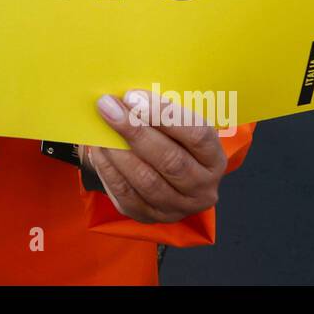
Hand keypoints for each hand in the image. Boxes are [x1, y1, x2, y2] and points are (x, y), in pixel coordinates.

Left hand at [80, 89, 226, 223]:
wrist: (166, 173)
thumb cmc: (171, 139)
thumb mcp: (179, 124)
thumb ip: (161, 111)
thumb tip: (127, 96)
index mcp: (214, 157)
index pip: (196, 134)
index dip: (164, 114)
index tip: (133, 96)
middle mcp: (202, 187)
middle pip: (170, 160)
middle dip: (135, 130)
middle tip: (108, 106)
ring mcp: (178, 207)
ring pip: (146, 180)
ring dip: (118, 151)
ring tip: (99, 129)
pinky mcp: (151, 217)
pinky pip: (127, 196)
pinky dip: (109, 171)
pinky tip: (98, 151)